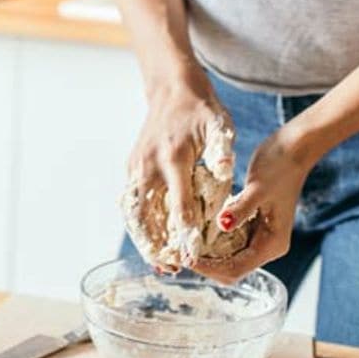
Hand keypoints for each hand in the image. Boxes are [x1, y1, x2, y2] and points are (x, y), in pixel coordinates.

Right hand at [126, 73, 229, 271]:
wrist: (171, 88)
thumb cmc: (202, 110)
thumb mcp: (220, 126)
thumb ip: (222, 151)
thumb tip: (226, 170)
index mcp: (173, 158)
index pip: (179, 204)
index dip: (185, 233)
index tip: (191, 258)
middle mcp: (149, 165)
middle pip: (147, 214)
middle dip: (156, 245)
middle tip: (168, 269)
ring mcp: (137, 166)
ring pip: (134, 212)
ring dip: (143, 239)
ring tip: (158, 262)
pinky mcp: (132, 166)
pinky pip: (132, 201)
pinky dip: (138, 224)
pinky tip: (149, 241)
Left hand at [192, 130, 312, 283]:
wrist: (293, 149)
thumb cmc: (279, 166)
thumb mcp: (257, 187)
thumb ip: (241, 208)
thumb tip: (223, 225)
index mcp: (273, 244)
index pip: (237, 269)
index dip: (210, 268)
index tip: (186, 257)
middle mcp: (268, 246)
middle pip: (232, 269)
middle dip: (206, 265)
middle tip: (181, 253)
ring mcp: (260, 237)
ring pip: (229, 257)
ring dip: (208, 255)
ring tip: (185, 244)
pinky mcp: (252, 225)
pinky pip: (229, 241)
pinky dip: (213, 241)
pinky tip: (196, 231)